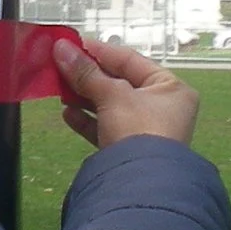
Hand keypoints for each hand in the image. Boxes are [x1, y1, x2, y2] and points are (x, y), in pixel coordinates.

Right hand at [55, 37, 198, 149]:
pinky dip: (87, 120)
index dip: (100, 51)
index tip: (72, 44)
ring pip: (110, 107)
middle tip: (60, 65)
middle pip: (119, 84)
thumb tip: (60, 48)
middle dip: (88, 76)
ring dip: (84, 97)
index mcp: (170, 88)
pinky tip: (67, 114)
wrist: (141, 185)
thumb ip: (86, 72)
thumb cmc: (138, 129)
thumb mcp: (112, 95)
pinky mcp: (129, 152)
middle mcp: (162, 108)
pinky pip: (106, 129)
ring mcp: (146, 131)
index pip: (131, 61)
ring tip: (59, 89)